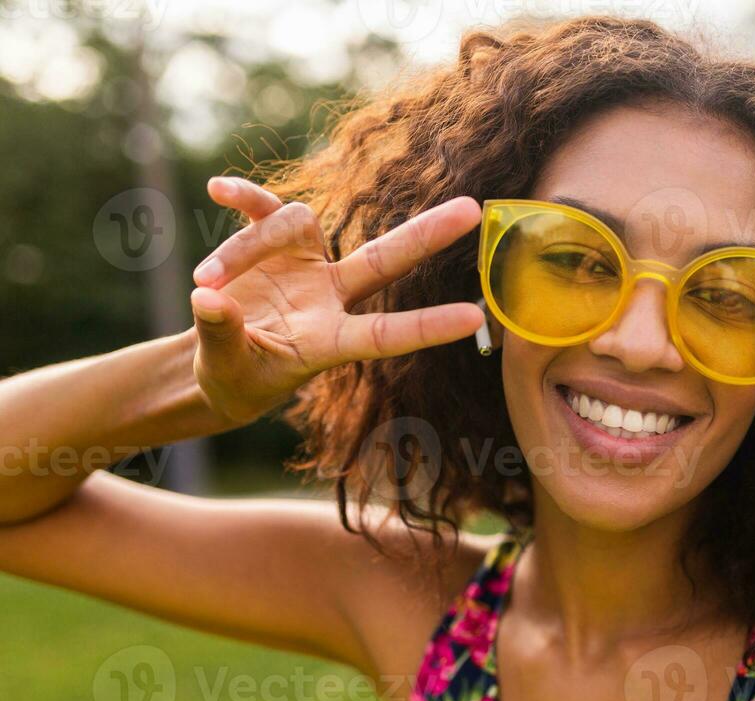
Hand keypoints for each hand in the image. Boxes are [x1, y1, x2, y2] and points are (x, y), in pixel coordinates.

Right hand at [188, 176, 483, 423]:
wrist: (217, 359)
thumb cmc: (233, 378)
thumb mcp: (226, 367)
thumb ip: (222, 334)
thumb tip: (211, 300)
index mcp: (332, 341)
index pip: (388, 334)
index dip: (428, 327)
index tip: (474, 318)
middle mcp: (332, 298)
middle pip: (386, 260)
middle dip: (427, 235)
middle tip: (471, 209)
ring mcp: (308, 267)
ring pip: (295, 226)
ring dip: (245, 248)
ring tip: (205, 282)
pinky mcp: (277, 246)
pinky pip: (266, 209)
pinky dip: (245, 198)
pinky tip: (219, 191)